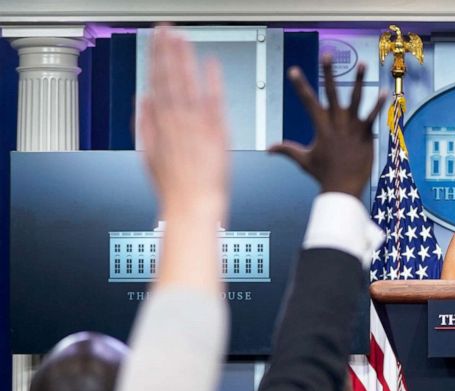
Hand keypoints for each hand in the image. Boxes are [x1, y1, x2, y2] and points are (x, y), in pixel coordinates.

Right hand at [139, 25, 228, 225]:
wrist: (193, 203)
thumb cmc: (173, 186)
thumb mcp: (148, 154)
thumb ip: (145, 124)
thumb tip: (143, 100)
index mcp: (160, 123)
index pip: (156, 81)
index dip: (155, 57)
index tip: (155, 40)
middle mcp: (177, 119)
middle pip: (170, 76)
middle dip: (167, 50)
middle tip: (166, 28)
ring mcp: (197, 123)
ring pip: (188, 82)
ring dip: (185, 58)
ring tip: (182, 37)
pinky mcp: (216, 130)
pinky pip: (214, 99)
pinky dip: (213, 80)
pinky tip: (212, 62)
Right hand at [268, 56, 387, 196]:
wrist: (343, 188)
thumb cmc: (323, 174)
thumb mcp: (303, 160)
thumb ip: (287, 150)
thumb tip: (268, 149)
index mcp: (321, 127)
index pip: (308, 102)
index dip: (300, 85)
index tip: (293, 70)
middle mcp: (336, 123)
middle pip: (332, 93)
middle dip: (328, 73)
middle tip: (327, 54)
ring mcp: (352, 128)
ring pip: (356, 99)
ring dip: (358, 80)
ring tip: (362, 63)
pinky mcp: (366, 134)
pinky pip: (373, 116)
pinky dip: (379, 104)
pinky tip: (385, 92)